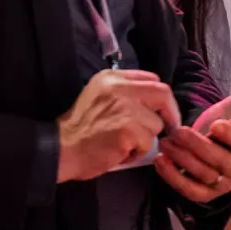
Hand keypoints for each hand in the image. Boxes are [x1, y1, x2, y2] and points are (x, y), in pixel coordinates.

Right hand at [57, 69, 180, 182]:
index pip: (151, 78)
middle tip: (169, 128)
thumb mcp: (99, 95)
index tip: (162, 111)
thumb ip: (123, 92)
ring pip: (157, 122)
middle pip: (162, 93)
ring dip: (147, 137)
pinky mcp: (128, 129)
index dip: (160, 97)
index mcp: (112, 77)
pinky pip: (149, 142)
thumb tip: (152, 102)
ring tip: (128, 143)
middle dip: (170, 112)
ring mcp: (125, 107)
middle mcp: (120, 87)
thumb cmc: (80, 127)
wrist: (61, 148)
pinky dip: (139, 151)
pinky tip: (122, 152)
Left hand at [154, 119, 230, 202]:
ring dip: (182, 159)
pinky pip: (190, 191)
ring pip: (205, 175)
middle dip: (198, 146)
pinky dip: (174, 178)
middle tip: (179, 131)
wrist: (204, 149)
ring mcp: (222, 186)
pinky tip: (161, 161)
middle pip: (222, 162)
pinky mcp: (205, 196)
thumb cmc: (220, 129)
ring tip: (166, 142)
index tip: (215, 124)